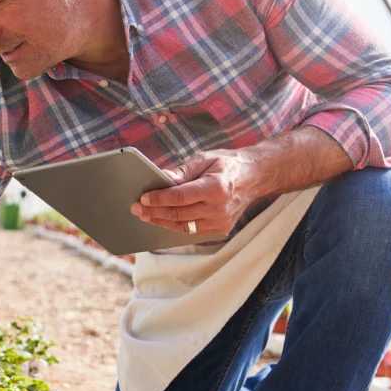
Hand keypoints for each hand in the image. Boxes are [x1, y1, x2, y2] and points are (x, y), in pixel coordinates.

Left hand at [130, 148, 259, 235]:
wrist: (254, 177)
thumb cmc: (227, 165)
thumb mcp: (204, 159)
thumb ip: (182, 172)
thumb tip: (160, 177)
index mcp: (216, 188)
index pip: (180, 197)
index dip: (159, 199)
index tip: (142, 198)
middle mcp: (219, 208)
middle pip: (179, 214)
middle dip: (154, 211)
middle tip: (135, 208)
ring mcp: (221, 222)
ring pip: (183, 226)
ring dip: (161, 221)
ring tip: (144, 215)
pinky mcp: (221, 229)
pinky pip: (192, 230)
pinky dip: (176, 225)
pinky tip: (162, 220)